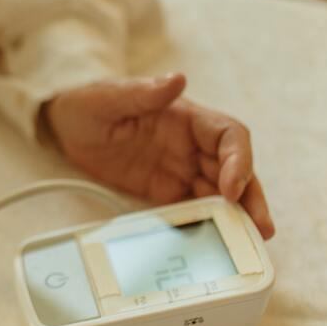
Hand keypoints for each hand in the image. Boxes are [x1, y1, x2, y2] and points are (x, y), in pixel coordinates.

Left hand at [43, 73, 274, 237]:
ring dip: (236, 217)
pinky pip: (192, 209)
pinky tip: (214, 245)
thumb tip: (177, 80)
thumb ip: (143, 93)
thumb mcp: (110, 96)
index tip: (233, 187)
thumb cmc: (89, 102)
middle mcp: (191, 144)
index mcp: (186, 118)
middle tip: (261, 228)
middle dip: (250, 198)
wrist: (65, 125)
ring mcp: (180, 169)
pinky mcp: (164, 190)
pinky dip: (206, 225)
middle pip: (235, 171)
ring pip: (220, 194)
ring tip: (248, 244)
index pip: (229, 136)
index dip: (239, 161)